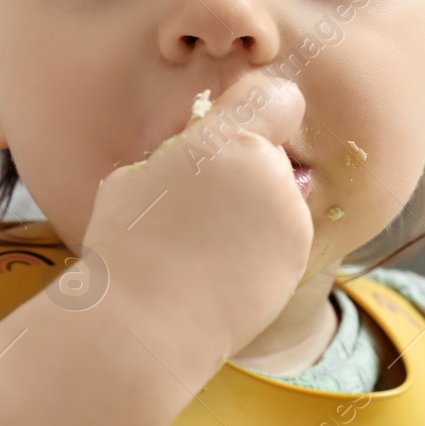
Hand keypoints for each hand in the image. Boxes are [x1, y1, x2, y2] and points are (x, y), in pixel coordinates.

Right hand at [81, 69, 313, 369]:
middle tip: (199, 206)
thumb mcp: (135, 177)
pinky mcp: (298, 259)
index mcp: (227, 141)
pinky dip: (260, 248)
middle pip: (271, 154)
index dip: (259, 112)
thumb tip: (198, 148)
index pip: (276, 98)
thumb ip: (182, 153)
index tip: (234, 133)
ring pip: (278, 197)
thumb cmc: (126, 248)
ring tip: (204, 247)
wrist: (144, 327)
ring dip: (252, 211)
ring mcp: (290, 219)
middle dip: (245, 170)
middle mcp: (270, 173)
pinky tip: (220, 271)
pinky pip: (283, 237)